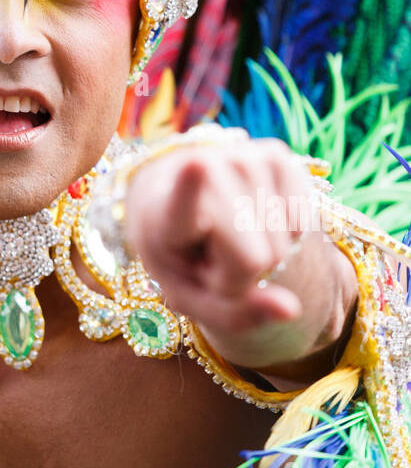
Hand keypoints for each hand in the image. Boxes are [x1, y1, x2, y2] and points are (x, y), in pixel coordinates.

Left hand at [123, 134, 356, 373]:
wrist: (180, 204)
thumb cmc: (184, 257)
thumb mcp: (192, 297)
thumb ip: (234, 314)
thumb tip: (290, 309)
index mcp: (163, 213)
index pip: (182, 201)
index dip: (190, 187)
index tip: (196, 165)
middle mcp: (201, 170)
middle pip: (253, 258)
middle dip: (241, 275)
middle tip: (213, 256)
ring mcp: (241, 156)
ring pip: (280, 243)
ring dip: (264, 255)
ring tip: (232, 236)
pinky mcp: (275, 153)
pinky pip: (303, 221)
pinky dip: (287, 236)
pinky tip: (257, 222)